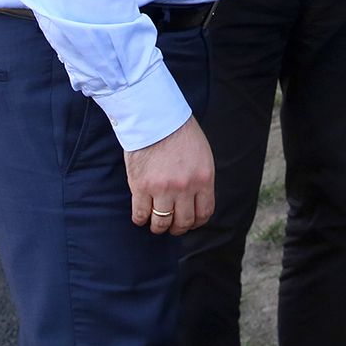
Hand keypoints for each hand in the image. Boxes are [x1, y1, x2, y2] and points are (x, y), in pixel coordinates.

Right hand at [125, 114, 216, 233]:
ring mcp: (162, 188)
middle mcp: (185, 187)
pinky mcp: (141, 187)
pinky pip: (140, 214)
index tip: (190, 222)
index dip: (197, 222)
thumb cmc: (179, 133)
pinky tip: (141, 217)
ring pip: (161, 222)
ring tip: (156, 223)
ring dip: (159, 227)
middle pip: (183, 222)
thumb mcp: (202, 155)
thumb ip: (200, 179)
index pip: (204, 213)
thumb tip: (197, 200)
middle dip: (178, 228)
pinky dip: (141, 220)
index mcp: (203, 179)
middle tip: (172, 225)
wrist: (155, 118)